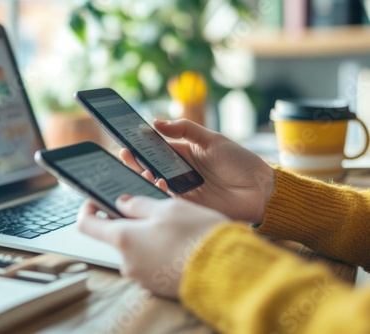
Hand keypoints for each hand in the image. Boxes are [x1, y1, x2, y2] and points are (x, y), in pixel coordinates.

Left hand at [77, 196, 227, 298]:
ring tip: (173, 223)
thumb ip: (138, 204)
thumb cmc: (195, 235)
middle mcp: (127, 262)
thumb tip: (121, 202)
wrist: (225, 270)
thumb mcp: (167, 207)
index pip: (86, 225)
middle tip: (152, 205)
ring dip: (148, 233)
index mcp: (123, 239)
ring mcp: (142, 276)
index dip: (88, 209)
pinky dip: (158, 249)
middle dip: (130, 220)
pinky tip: (179, 240)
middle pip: (116, 236)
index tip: (95, 200)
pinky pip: (151, 261)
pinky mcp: (157, 285)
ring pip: (136, 248)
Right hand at [120, 119, 274, 221]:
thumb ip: (185, 129)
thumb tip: (157, 122)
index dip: (142, 147)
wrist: (261, 191)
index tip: (128, 142)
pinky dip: (160, 193)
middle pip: (152, 168)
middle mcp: (180, 173)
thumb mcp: (212, 139)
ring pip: (156, 185)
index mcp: (184, 155)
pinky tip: (158, 183)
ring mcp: (183, 190)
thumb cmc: (240, 162)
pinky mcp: (188, 207)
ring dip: (146, 177)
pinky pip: (168, 200)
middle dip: (136, 163)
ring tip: (141, 169)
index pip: (157, 150)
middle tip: (125, 156)